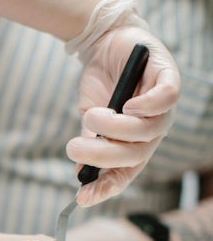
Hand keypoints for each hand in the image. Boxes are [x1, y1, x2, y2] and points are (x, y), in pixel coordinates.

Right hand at [65, 0, 179, 207]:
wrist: (103, 43)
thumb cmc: (99, 83)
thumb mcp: (89, 117)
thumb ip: (91, 142)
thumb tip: (82, 174)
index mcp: (134, 144)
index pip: (125, 173)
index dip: (105, 188)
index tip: (82, 197)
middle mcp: (153, 130)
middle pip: (136, 155)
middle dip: (103, 155)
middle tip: (74, 148)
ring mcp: (162, 106)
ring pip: (149, 131)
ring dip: (116, 129)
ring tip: (91, 117)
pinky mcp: (168, 77)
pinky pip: (166, 99)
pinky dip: (147, 106)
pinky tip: (127, 106)